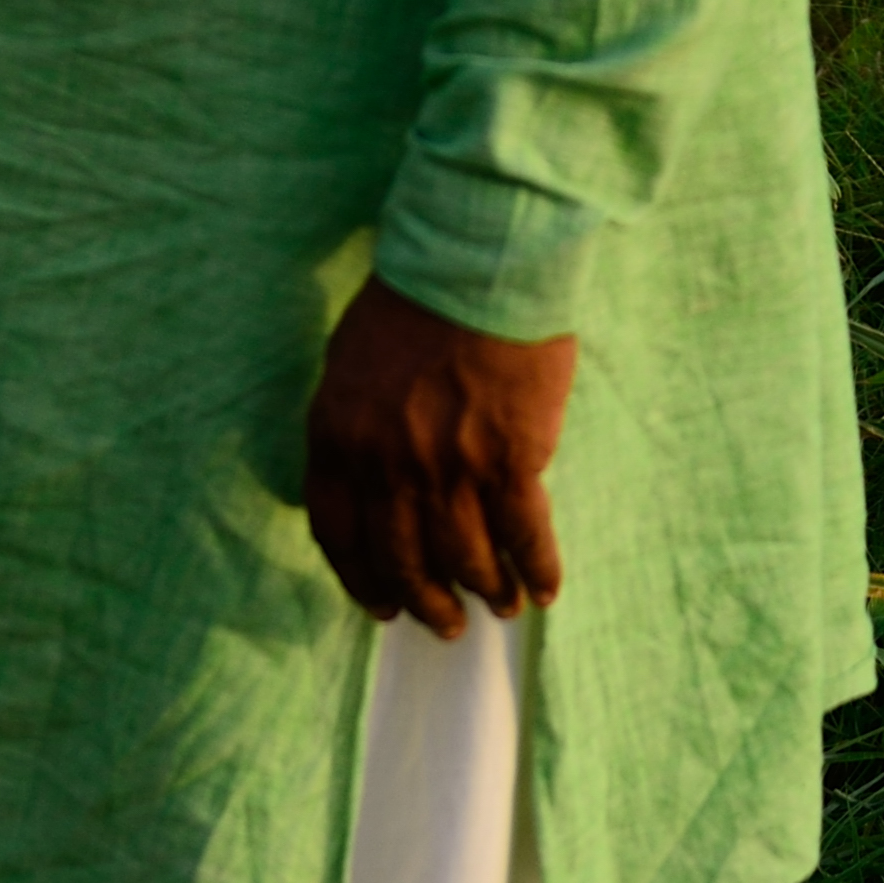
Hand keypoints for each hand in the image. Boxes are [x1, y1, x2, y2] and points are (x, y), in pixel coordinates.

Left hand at [301, 276, 574, 628]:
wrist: (477, 260)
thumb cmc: (414, 297)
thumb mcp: (351, 362)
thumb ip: (353, 427)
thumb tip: (370, 477)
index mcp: (338, 440)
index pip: (339, 536)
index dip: (363, 580)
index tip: (384, 603)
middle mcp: (386, 469)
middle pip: (404, 560)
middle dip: (427, 601)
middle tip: (446, 621)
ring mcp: (449, 471)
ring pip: (465, 557)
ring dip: (485, 590)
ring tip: (501, 605)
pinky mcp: (512, 461)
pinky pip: (525, 536)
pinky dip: (536, 569)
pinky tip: (545, 588)